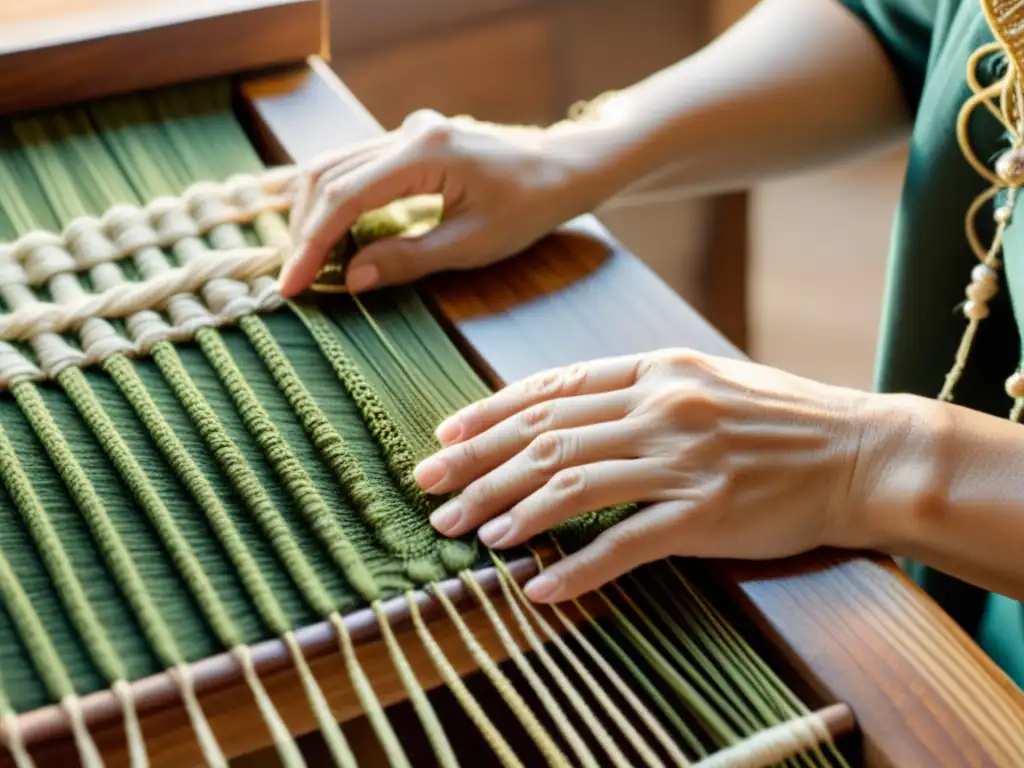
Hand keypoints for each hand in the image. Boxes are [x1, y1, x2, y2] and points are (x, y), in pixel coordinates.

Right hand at [278, 109, 609, 296]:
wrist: (562, 170)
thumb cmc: (529, 208)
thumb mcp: (472, 245)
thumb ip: (409, 259)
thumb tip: (351, 279)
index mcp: (427, 152)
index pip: (346, 196)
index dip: (312, 243)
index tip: (293, 285)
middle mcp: (410, 131)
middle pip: (329, 174)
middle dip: (305, 229)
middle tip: (295, 280)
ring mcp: (409, 131)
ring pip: (336, 165)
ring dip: (315, 214)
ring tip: (307, 263)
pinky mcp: (411, 142)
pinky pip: (357, 166)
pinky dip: (337, 201)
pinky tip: (332, 235)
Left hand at [413, 348, 902, 602]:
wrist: (860, 453)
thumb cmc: (781, 417)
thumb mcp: (706, 378)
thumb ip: (637, 388)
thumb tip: (564, 412)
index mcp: (656, 369)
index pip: (552, 390)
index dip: (490, 413)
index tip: (445, 436)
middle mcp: (661, 409)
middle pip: (546, 438)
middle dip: (478, 466)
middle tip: (430, 492)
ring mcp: (683, 461)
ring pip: (570, 486)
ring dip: (509, 511)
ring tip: (468, 534)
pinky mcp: (706, 515)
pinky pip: (624, 544)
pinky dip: (575, 566)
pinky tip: (537, 585)